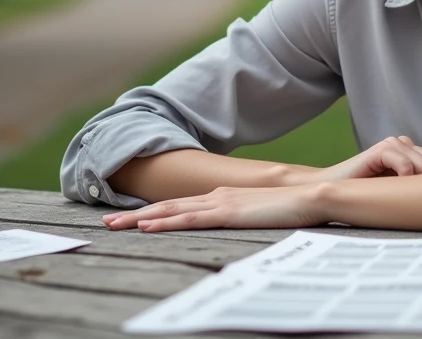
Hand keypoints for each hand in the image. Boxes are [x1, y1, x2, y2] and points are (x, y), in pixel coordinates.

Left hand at [102, 184, 328, 231]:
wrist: (313, 195)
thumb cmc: (297, 204)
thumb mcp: (268, 210)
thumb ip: (255, 213)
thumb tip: (250, 217)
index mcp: (225, 195)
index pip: (183, 204)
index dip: (156, 210)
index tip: (133, 217)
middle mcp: (217, 196)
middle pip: (168, 204)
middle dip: (134, 213)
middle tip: (107, 219)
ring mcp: (221, 203)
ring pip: (170, 210)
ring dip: (139, 217)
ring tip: (113, 223)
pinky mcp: (228, 213)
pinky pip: (189, 219)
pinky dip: (165, 221)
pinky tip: (146, 226)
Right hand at [308, 136, 421, 183]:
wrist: (333, 189)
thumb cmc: (366, 193)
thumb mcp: (398, 190)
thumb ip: (417, 186)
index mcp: (411, 152)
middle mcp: (404, 144)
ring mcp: (392, 145)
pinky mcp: (380, 150)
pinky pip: (404, 164)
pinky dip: (407, 176)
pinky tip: (402, 190)